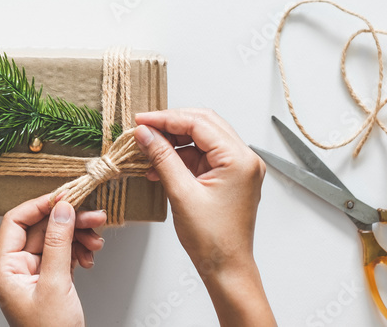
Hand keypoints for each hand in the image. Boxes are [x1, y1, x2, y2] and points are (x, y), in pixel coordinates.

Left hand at [0, 194, 106, 326]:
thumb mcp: (56, 285)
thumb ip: (59, 243)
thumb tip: (61, 209)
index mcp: (6, 269)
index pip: (16, 222)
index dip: (40, 205)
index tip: (64, 197)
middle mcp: (16, 270)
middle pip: (41, 230)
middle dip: (69, 221)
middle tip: (94, 216)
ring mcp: (33, 276)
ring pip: (55, 241)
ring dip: (78, 236)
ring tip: (97, 239)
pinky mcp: (50, 282)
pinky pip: (63, 255)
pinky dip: (78, 252)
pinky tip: (90, 256)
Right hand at [134, 109, 275, 326]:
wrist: (226, 269)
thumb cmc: (213, 240)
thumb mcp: (181, 193)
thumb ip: (162, 157)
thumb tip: (145, 133)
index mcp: (239, 159)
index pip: (199, 123)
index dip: (167, 119)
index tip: (142, 120)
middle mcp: (244, 159)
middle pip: (203, 125)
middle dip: (171, 125)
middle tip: (144, 128)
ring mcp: (238, 168)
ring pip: (202, 139)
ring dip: (174, 142)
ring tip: (148, 149)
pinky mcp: (230, 178)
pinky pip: (203, 157)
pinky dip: (181, 158)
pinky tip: (159, 165)